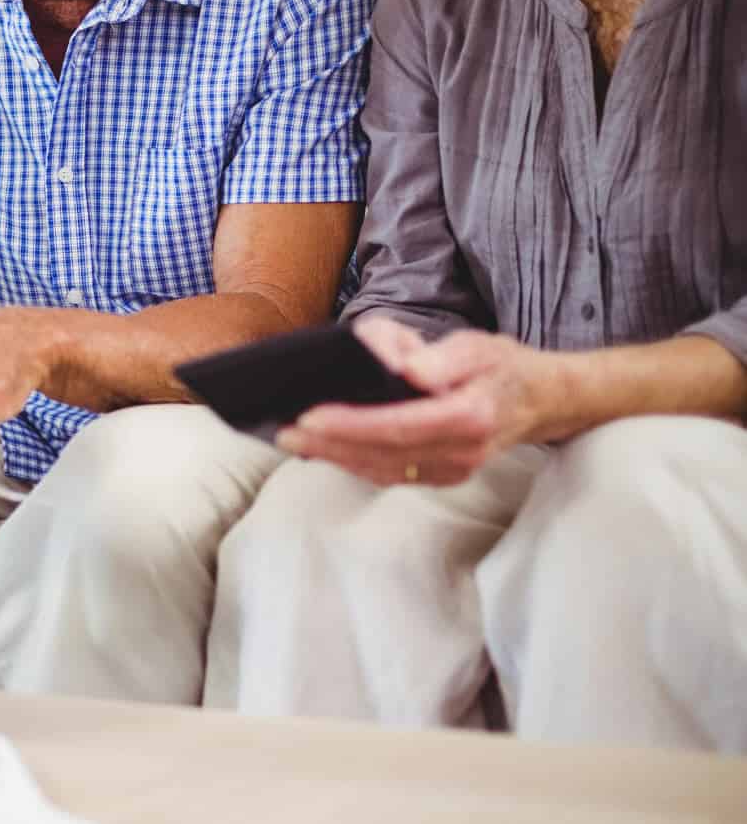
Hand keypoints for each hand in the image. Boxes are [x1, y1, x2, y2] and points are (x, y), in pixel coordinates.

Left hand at [276, 316, 570, 486]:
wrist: (540, 401)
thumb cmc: (501, 366)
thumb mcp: (478, 345)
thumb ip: (441, 357)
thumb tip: (405, 368)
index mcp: (470, 417)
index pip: (400, 425)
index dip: (352, 424)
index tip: (311, 416)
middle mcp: (462, 452)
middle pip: (383, 454)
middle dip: (329, 445)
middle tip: (283, 432)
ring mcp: (453, 471)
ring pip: (383, 470)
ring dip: (335, 458)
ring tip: (292, 442)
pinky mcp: (444, 477)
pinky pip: (392, 474)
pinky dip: (355, 462)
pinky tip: (326, 450)